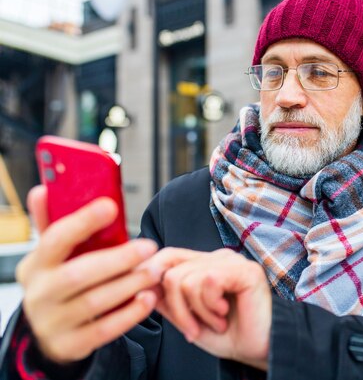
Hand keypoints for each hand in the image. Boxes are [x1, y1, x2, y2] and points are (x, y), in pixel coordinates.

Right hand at [16, 186, 163, 363]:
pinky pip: (105, 330)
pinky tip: (148, 298)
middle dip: (118, 259)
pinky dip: (130, 314)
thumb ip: (53, 223)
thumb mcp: (51, 256)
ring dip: (130, 284)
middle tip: (149, 246)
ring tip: (155, 271)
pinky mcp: (71, 345)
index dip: (83, 222)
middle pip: (79, 274)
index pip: (54, 239)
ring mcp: (53, 322)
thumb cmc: (59, 282)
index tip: (110, 206)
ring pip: (95, 302)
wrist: (49, 333)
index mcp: (35, 265)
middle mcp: (40, 294)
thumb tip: (44, 189)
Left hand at [147, 248, 271, 370]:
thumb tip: (142, 288)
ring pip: (185, 280)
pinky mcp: (245, 270)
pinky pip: (207, 282)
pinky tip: (225, 314)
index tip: (146, 301)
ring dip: (197, 312)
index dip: (150, 275)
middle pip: (170, 271)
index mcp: (203, 265)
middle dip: (176, 308)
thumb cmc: (230, 335)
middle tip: (192, 328)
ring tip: (216, 322)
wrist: (261, 350)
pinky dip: (211, 306)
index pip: (167, 256)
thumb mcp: (189, 320)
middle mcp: (216, 258)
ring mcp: (231, 261)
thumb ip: (167, 302)